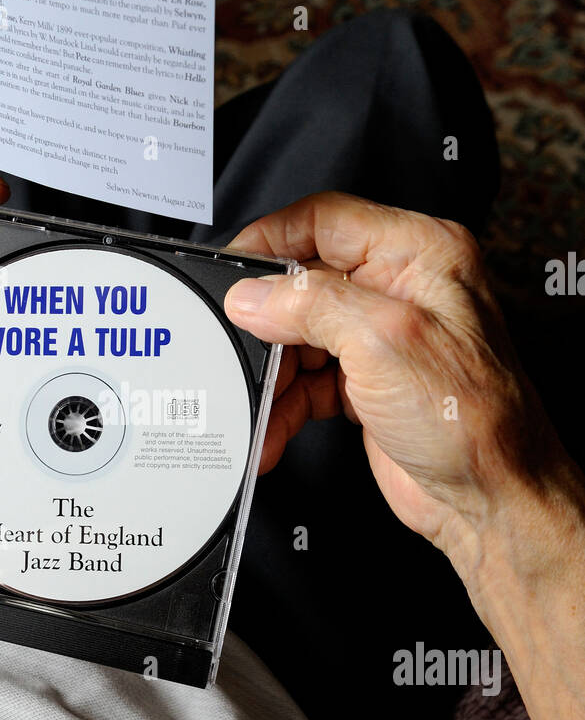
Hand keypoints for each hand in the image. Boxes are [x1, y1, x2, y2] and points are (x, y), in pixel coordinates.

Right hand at [224, 192, 561, 560]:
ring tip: (254, 403)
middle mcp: (401, 288)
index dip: (270, 239)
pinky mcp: (367, 383)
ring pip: (299, 337)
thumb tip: (253, 296)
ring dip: (271, 375)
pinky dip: (283, 406)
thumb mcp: (384, 342)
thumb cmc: (473, 419)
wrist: (489, 500)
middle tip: (237, 347)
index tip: (231, 270)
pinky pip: (307, 381)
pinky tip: (269, 429)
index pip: (325, 220)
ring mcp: (382, 337)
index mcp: (420, 253)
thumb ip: (312, 305)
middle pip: (304, 283)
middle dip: (267, 324)